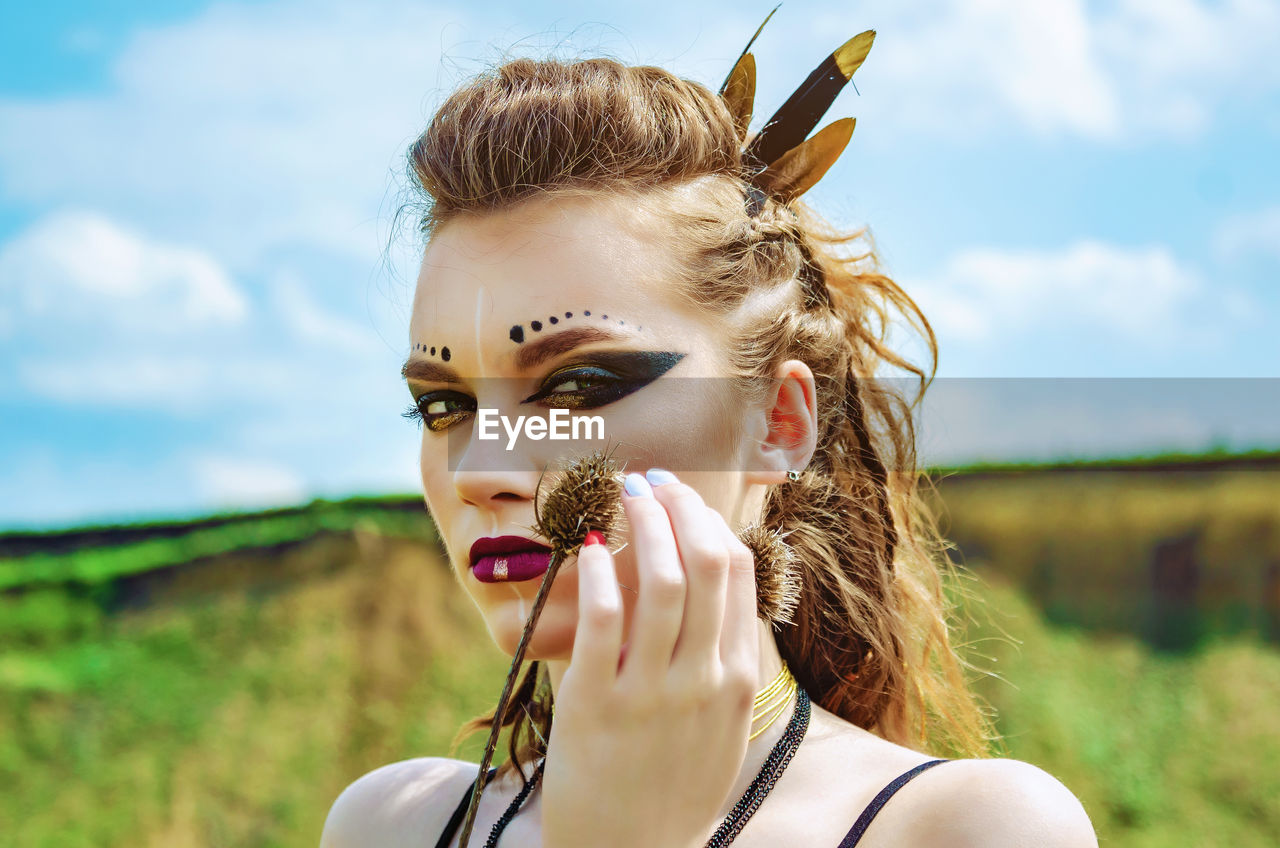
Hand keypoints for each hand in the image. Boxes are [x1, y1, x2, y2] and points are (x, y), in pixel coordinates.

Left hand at [542, 468, 760, 847]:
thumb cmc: (671, 789)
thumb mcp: (719, 729)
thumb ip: (721, 665)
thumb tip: (711, 594)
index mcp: (736, 679)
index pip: (736, 573)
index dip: (709, 520)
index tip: (684, 497)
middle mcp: (701, 679)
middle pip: (704, 563)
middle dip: (678, 507)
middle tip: (652, 481)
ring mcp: (650, 691)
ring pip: (658, 579)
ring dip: (640, 522)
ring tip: (623, 496)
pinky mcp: (594, 703)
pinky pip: (601, 620)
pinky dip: (597, 572)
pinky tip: (588, 548)